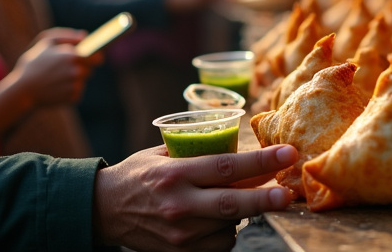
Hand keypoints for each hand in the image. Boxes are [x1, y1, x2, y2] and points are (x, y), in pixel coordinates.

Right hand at [12, 29, 94, 106]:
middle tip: (64, 70)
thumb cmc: (33, 64)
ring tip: (57, 80)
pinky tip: (56, 89)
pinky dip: (69, 91)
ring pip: (82, 81)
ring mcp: (75, 86)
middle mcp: (77, 71)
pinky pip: (77, 92)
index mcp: (72, 56)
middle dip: (81, 69)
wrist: (22, 90)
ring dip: (74, 80)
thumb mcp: (45, 43)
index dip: (96, 57)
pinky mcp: (73, 98)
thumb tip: (84, 36)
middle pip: (89, 70)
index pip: (96, 57)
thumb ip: (66, 36)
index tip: (95, 58)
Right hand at [92, 144, 297, 251]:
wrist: (103, 210)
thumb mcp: (163, 154)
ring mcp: (180, 234)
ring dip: (241, 213)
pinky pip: (219, 244)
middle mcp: (179, 205)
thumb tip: (240, 148)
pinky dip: (225, 231)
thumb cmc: (138, 175)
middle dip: (265, 199)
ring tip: (227, 199)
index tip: (287, 153)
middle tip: (288, 193)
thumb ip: (197, 153)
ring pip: (229, 226)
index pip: (226, 166)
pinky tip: (214, 220)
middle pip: (232, 203)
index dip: (260, 162)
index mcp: (176, 174)